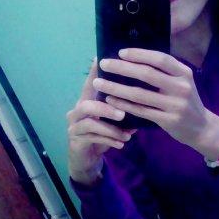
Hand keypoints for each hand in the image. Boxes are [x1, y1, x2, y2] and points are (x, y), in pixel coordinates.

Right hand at [66, 58, 136, 184]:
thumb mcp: (113, 122)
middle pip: (87, 104)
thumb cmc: (101, 134)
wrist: (86, 159)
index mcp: (87, 101)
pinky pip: (92, 139)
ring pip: (90, 123)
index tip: (99, 59)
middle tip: (123, 114)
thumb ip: (123, 111)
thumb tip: (144, 102)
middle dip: (106, 108)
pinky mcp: (76, 141)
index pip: (90, 84)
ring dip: (110, 129)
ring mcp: (74, 126)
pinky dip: (109, 141)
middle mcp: (77, 111)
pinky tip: (122, 144)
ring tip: (127, 134)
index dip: (93, 72)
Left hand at [94, 48, 218, 158]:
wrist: (201, 128)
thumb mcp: (182, 82)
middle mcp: (181, 87)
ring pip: (140, 94)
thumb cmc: (185, 100)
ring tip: (100, 83)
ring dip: (116, 88)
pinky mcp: (169, 120)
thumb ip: (165, 72)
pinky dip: (123, 104)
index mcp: (184, 73)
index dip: (139, 54)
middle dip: (122, 68)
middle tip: (104, 64)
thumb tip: (133, 58)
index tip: (120, 52)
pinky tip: (111, 100)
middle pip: (147, 74)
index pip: (160, 59)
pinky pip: (140, 111)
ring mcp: (175, 105)